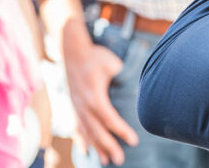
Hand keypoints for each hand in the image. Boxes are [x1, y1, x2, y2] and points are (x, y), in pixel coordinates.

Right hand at [62, 26, 138, 164]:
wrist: (72, 51)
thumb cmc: (95, 56)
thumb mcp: (111, 62)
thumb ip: (121, 75)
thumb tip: (136, 85)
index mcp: (94, 96)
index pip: (109, 118)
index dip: (121, 131)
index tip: (133, 141)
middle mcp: (83, 105)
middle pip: (97, 130)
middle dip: (109, 146)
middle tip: (120, 160)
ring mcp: (76, 106)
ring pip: (87, 131)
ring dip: (96, 146)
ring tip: (105, 160)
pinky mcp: (74, 105)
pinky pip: (77, 127)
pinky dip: (82, 140)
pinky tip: (85, 151)